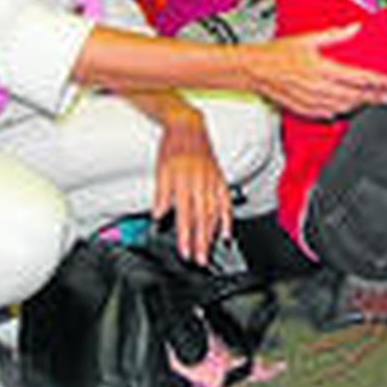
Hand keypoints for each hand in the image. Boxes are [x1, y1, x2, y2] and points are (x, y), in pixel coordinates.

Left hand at [151, 110, 229, 265]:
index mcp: (183, 182)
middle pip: (202, 219)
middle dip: (201, 242)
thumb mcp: (160, 170)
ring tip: (209, 250)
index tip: (184, 251)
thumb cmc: (173, 147)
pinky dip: (227, 219)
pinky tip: (225, 232)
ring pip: (215, 213)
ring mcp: (212, 182)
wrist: (189, 127)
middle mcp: (200, 183)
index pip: (185, 215)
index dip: (185, 236)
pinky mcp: (220, 179)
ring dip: (212, 235)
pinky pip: (226, 202)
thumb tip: (159, 215)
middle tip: (200, 259)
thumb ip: (161, 195)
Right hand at [246, 25, 386, 118]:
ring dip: (361, 105)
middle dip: (374, 96)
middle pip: (355, 95)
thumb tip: (354, 28)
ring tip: (373, 101)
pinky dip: (342, 111)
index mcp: (321, 68)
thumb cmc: (275, 54)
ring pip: (344, 107)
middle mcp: (318, 88)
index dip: (377, 81)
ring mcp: (311, 101)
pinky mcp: (304, 110)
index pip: (358, 77)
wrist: (254, 70)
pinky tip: (349, 108)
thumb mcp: (307, 38)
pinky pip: (329, 114)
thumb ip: (335, 35)